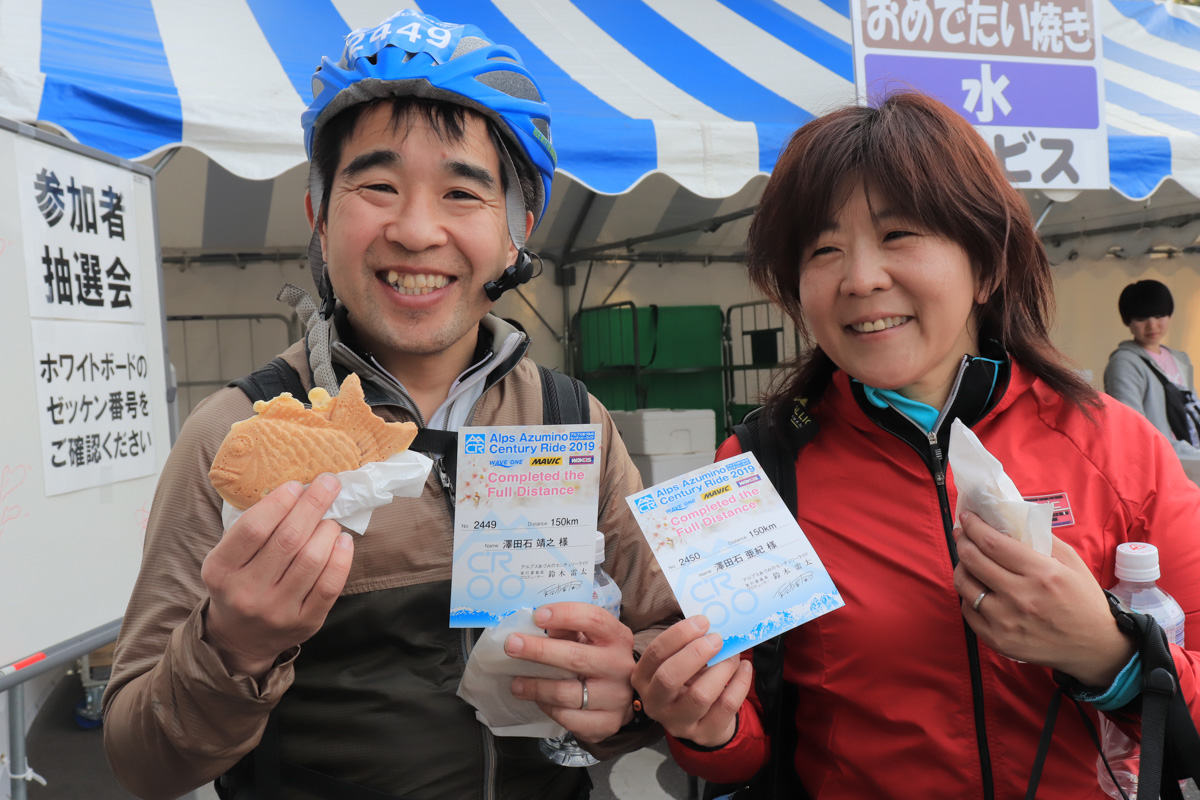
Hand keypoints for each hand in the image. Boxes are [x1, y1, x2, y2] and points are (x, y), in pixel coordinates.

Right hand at [200, 475, 353, 680]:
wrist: (241, 639)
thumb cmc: (238, 583)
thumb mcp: (228, 557)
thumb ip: (252, 527)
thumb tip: (296, 490)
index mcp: (220, 571)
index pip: (253, 529)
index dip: (279, 502)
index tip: (296, 485)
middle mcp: (247, 593)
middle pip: (288, 540)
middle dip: (313, 505)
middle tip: (329, 483)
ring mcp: (277, 611)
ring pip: (312, 560)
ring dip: (328, 530)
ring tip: (330, 520)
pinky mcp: (305, 623)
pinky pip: (330, 585)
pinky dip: (342, 557)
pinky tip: (343, 541)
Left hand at [505, 602, 636, 742]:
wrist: (626, 696)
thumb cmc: (600, 659)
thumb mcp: (591, 639)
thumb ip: (569, 629)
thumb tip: (538, 623)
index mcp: (617, 637)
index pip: (593, 620)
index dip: (564, 615)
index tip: (537, 615)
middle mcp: (620, 666)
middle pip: (575, 657)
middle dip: (539, 651)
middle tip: (511, 645)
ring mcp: (615, 698)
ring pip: (567, 693)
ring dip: (536, 687)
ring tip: (516, 684)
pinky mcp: (607, 723)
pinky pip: (569, 718)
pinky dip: (549, 708)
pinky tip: (540, 701)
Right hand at [631, 616, 751, 747]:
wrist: (699, 721)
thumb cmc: (686, 681)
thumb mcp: (677, 663)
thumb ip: (687, 646)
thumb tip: (711, 627)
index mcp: (643, 679)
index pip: (655, 654)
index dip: (678, 635)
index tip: (702, 622)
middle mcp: (655, 703)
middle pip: (669, 677)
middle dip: (696, 653)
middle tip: (717, 639)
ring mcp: (678, 723)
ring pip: (700, 695)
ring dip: (722, 669)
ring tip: (733, 655)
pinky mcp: (704, 734)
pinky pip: (726, 706)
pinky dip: (740, 683)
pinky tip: (744, 668)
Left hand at [953, 511, 1133, 685]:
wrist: (1094, 647)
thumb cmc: (1083, 601)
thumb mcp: (1072, 563)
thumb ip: (1043, 539)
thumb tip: (1012, 519)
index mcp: (1041, 574)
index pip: (993, 543)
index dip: (974, 526)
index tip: (967, 516)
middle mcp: (1020, 597)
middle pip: (973, 561)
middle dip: (962, 541)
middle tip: (962, 533)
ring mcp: (1006, 621)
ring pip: (965, 585)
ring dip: (961, 567)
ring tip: (967, 560)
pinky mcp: (998, 640)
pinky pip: (968, 611)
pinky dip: (968, 595)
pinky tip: (976, 587)